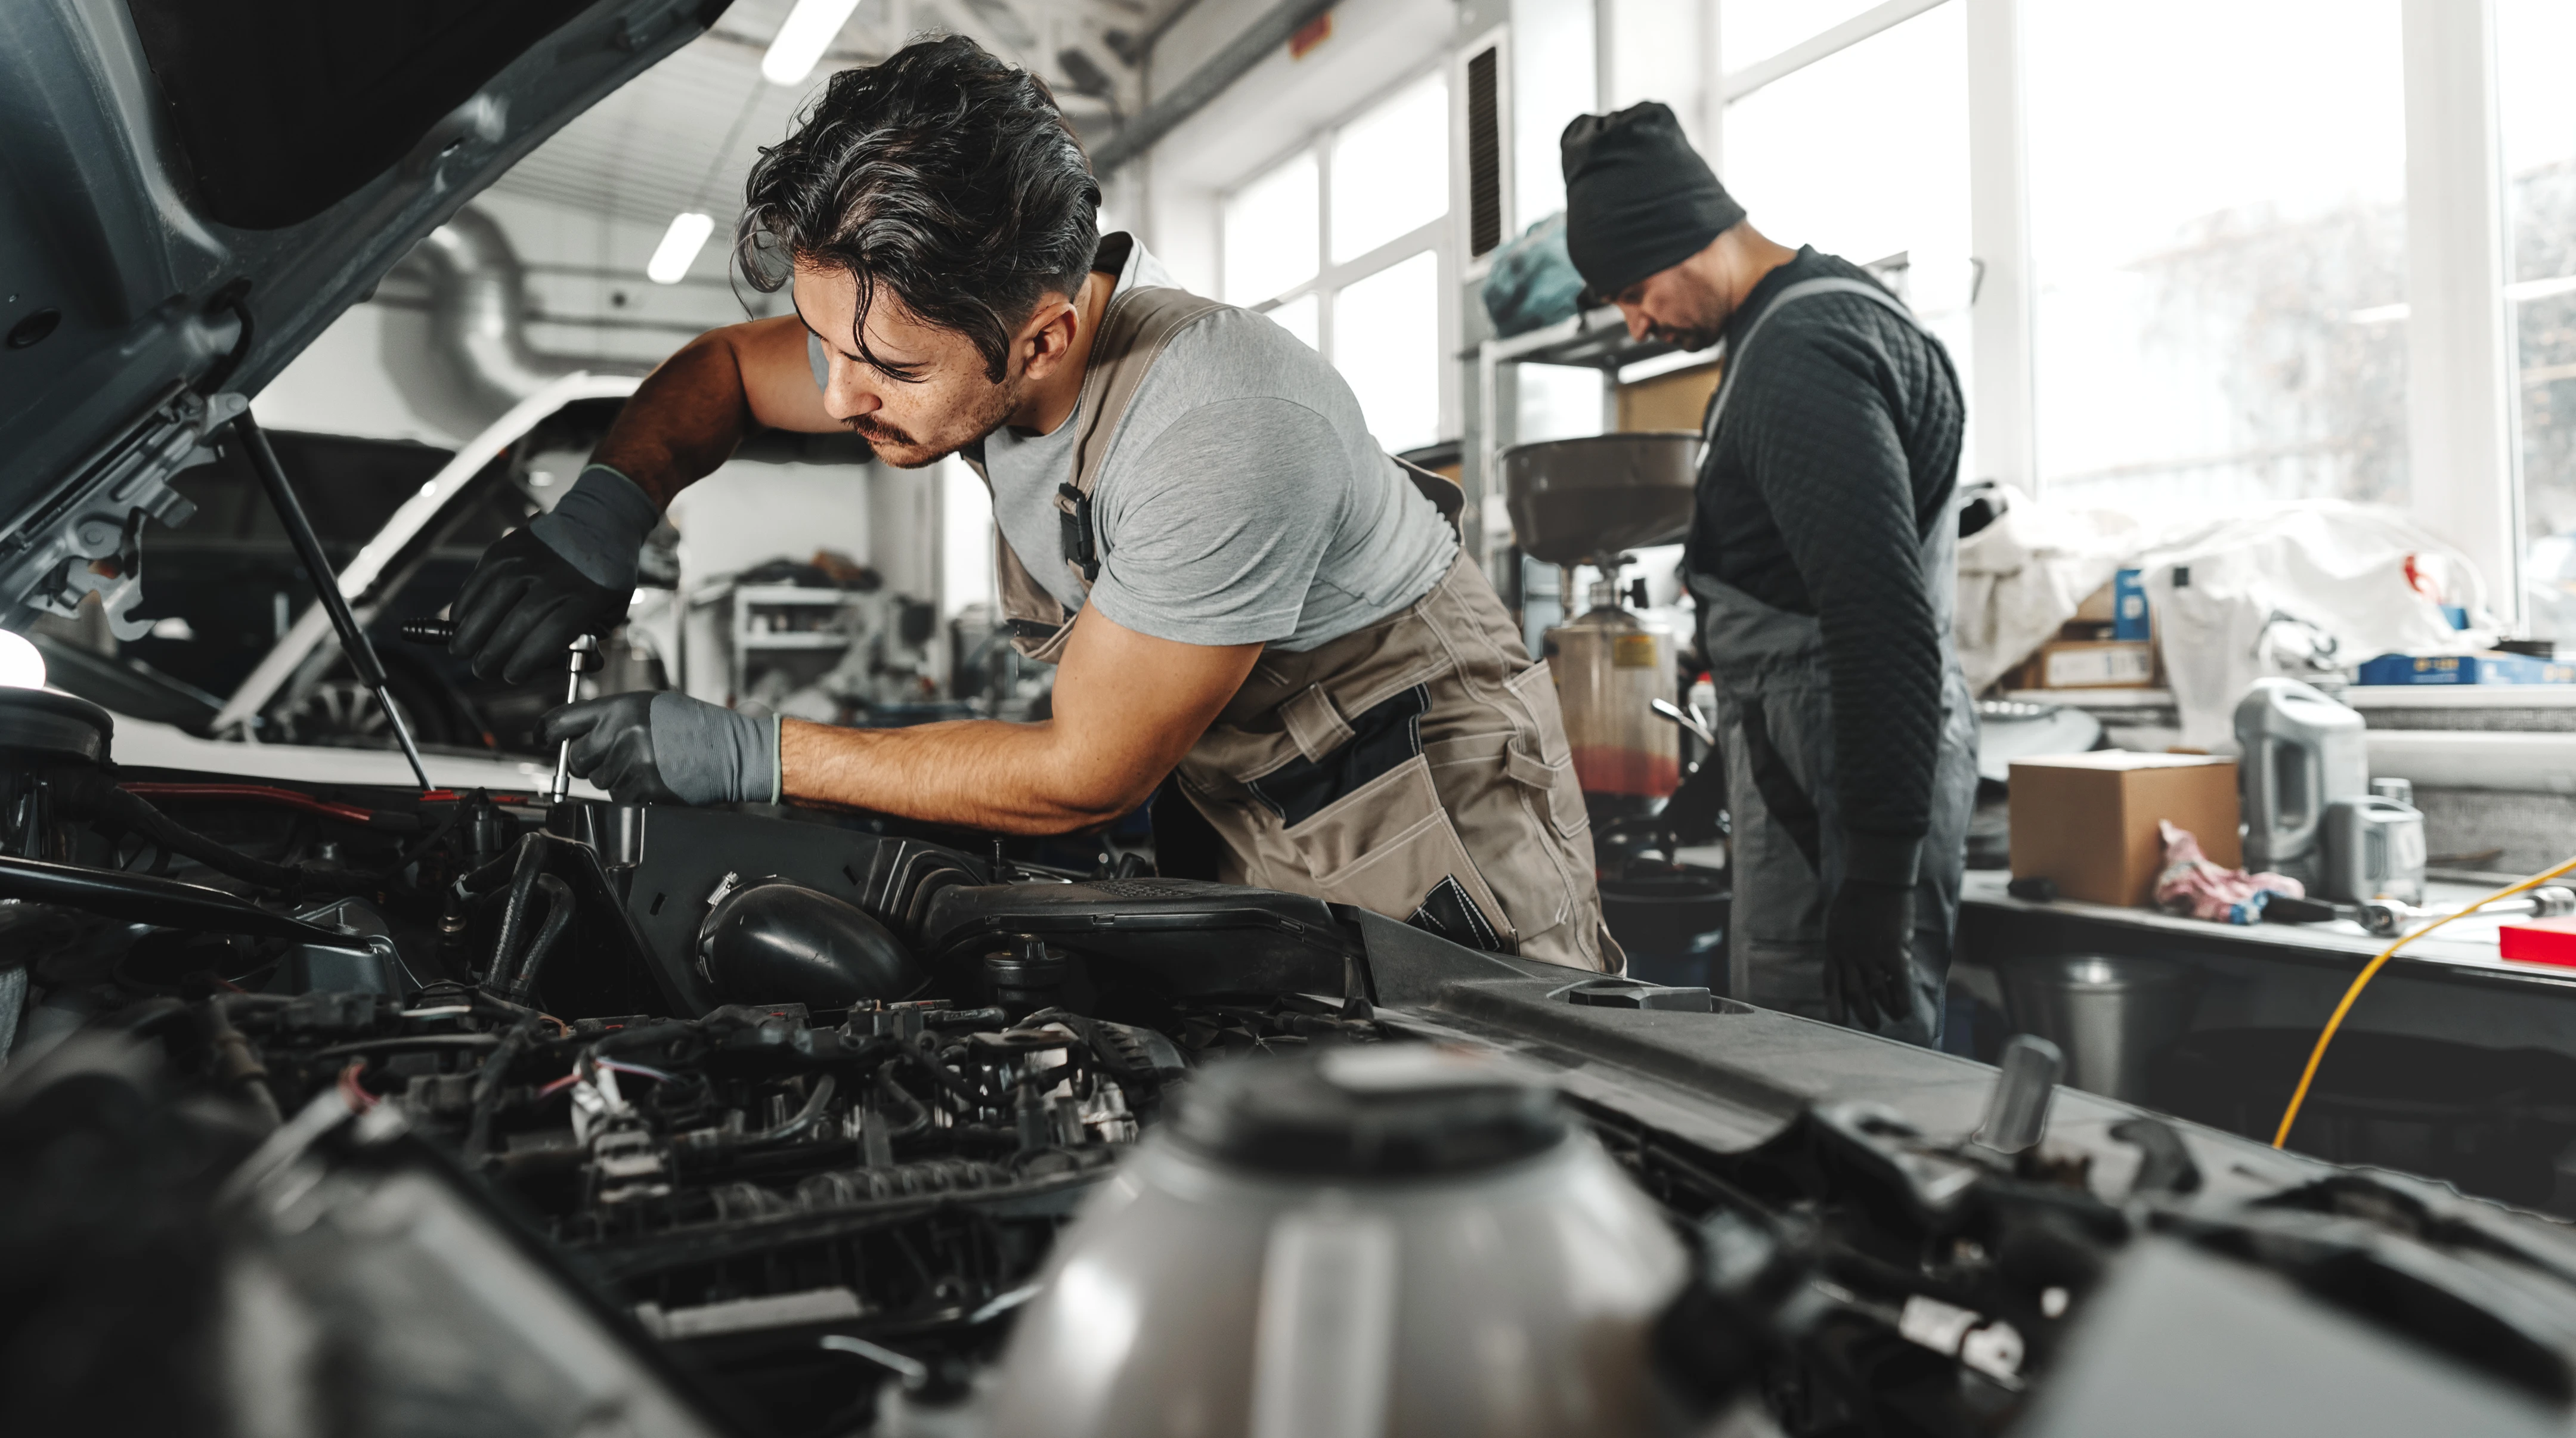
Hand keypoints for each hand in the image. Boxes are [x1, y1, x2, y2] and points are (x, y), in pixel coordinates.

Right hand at [450, 465, 658, 682]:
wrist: (598, 521)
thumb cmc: (603, 576)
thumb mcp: (611, 610)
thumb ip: (589, 639)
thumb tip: (579, 666)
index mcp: (584, 599)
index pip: (548, 638)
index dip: (525, 662)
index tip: (512, 675)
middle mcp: (552, 579)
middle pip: (513, 626)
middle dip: (492, 655)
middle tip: (482, 670)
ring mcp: (525, 562)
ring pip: (488, 605)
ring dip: (470, 633)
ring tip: (463, 650)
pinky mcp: (504, 550)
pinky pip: (476, 582)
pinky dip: (464, 605)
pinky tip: (461, 621)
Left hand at [545, 692, 776, 805]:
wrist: (734, 751)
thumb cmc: (696, 727)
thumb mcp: (650, 706)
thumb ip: (611, 717)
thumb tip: (574, 734)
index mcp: (621, 706)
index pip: (562, 720)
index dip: (547, 732)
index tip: (545, 739)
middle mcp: (621, 731)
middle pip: (576, 759)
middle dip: (590, 762)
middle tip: (617, 757)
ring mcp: (632, 762)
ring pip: (599, 782)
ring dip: (616, 779)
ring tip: (649, 765)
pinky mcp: (644, 787)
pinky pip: (619, 799)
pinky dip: (633, 795)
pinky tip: (656, 780)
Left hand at [1823, 878, 1913, 1031]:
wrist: (1875, 877)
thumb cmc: (1859, 895)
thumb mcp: (1840, 922)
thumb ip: (1843, 943)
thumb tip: (1850, 960)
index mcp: (1834, 948)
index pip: (1830, 982)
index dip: (1835, 1003)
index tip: (1839, 1019)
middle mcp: (1849, 956)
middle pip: (1852, 992)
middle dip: (1861, 1011)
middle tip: (1871, 1023)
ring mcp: (1870, 954)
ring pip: (1874, 991)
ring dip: (1880, 1009)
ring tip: (1887, 1019)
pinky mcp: (1892, 950)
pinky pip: (1898, 982)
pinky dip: (1901, 999)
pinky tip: (1904, 1011)